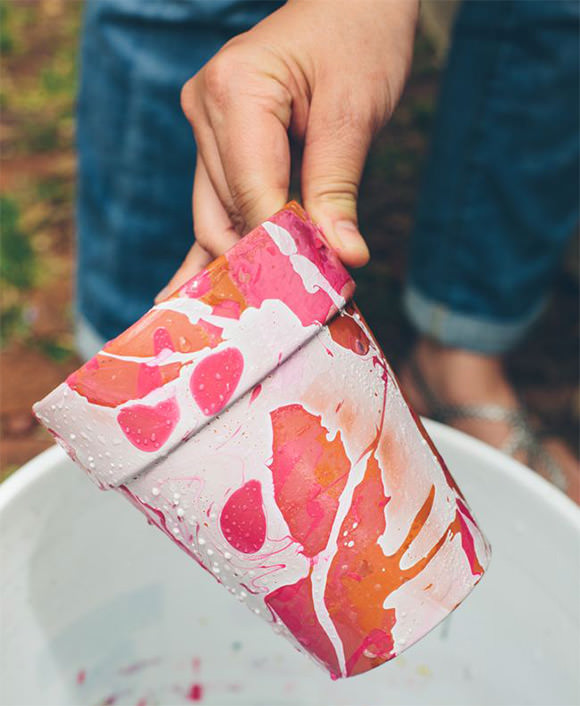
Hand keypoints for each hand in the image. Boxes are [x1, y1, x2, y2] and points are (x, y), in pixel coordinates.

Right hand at [157, 0, 417, 300]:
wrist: (348, 1)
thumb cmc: (359, 38)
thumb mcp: (356, 111)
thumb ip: (338, 186)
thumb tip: (342, 256)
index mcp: (234, 92)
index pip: (252, 195)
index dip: (279, 251)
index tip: (306, 298)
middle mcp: (204, 109)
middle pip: (223, 214)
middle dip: (259, 262)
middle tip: (290, 313)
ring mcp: (203, 126)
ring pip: (215, 216)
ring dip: (244, 257)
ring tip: (256, 312)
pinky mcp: (215, 142)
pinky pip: (214, 202)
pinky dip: (219, 243)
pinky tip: (190, 290)